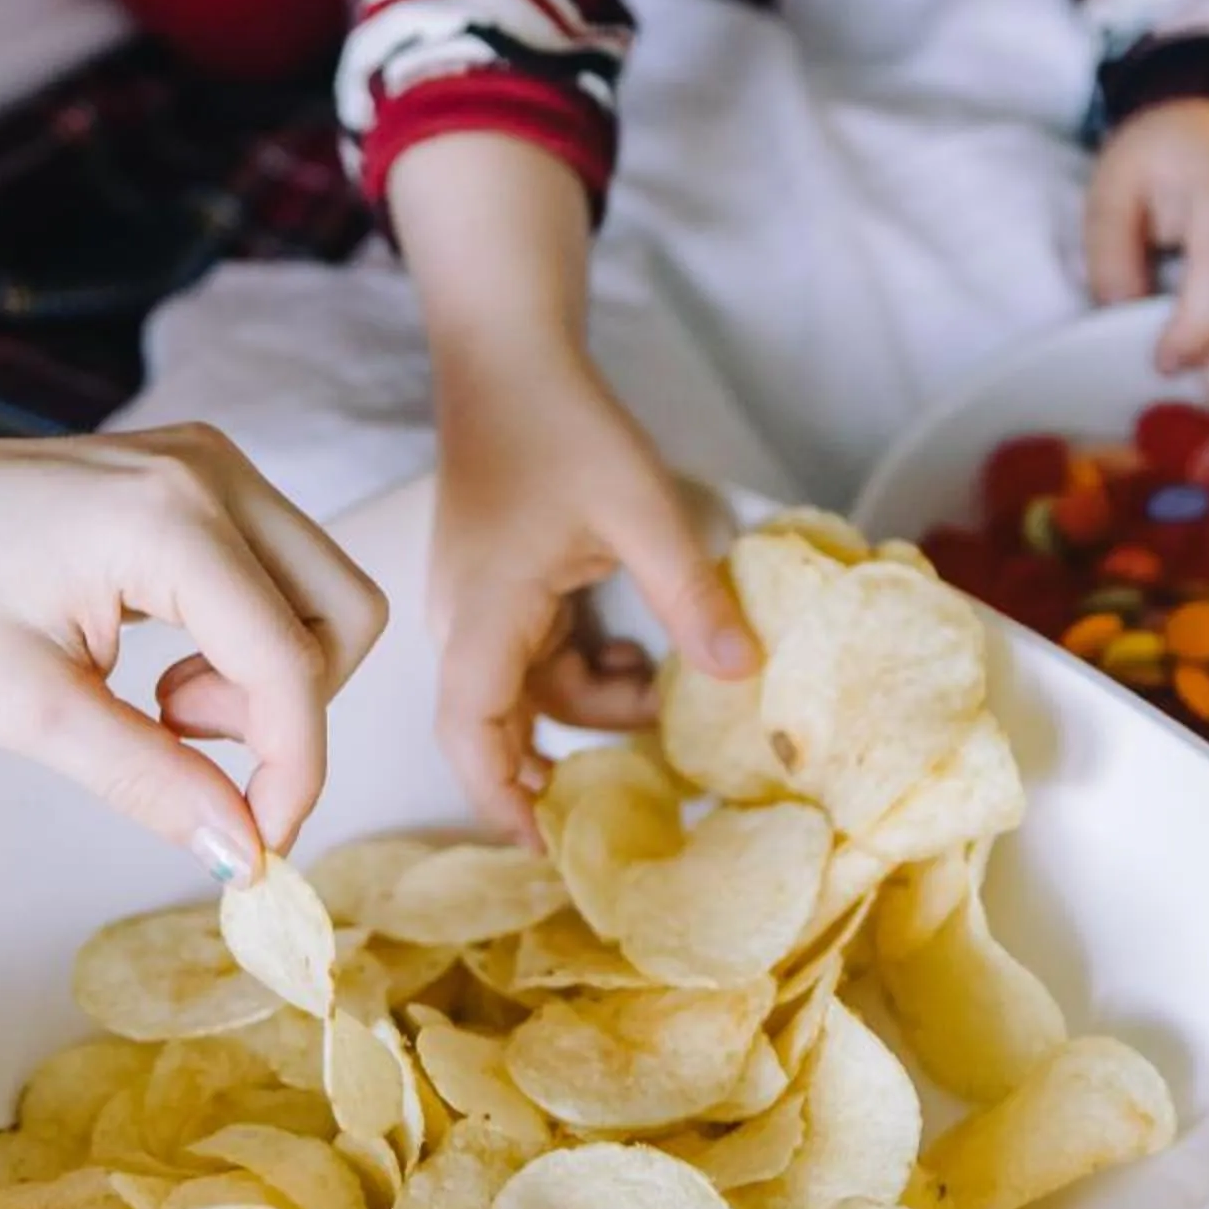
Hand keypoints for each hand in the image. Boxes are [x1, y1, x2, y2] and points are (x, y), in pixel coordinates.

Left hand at [0, 418, 386, 869]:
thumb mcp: (28, 710)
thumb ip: (153, 780)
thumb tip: (247, 853)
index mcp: (168, 517)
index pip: (292, 663)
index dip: (293, 771)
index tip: (258, 848)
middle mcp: (209, 471)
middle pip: (342, 614)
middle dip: (289, 709)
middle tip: (179, 741)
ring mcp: (206, 462)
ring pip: (319, 592)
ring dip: (268, 676)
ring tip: (158, 705)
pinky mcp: (193, 475)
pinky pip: (275, 570)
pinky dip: (245, 639)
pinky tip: (158, 668)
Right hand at [387, 130, 756, 842]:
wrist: (510, 358)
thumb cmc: (562, 425)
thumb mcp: (640, 509)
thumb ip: (690, 594)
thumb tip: (743, 675)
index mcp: (483, 615)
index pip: (470, 733)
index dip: (499, 800)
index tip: (544, 849)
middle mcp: (465, 623)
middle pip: (505, 724)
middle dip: (569, 757)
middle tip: (639, 787)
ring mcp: (479, 608)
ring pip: (531, 692)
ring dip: (594, 701)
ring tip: (662, 686)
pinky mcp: (499, 591)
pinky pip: (538, 658)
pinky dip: (585, 666)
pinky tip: (637, 649)